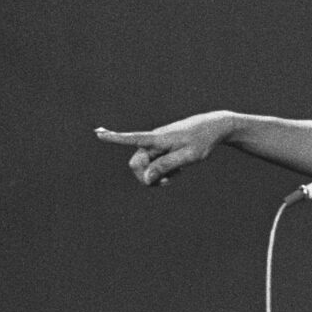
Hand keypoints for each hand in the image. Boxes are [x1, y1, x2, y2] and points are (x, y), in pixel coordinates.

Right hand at [96, 113, 237, 185]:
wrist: (213, 128)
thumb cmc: (202, 141)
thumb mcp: (189, 157)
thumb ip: (167, 166)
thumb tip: (146, 177)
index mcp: (158, 139)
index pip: (132, 138)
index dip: (114, 138)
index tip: (98, 133)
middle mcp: (153, 141)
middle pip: (136, 164)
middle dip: (145, 177)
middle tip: (164, 183)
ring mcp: (156, 145)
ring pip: (146, 167)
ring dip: (157, 175)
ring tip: (177, 174)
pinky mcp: (161, 149)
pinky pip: (154, 165)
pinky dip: (162, 171)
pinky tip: (177, 171)